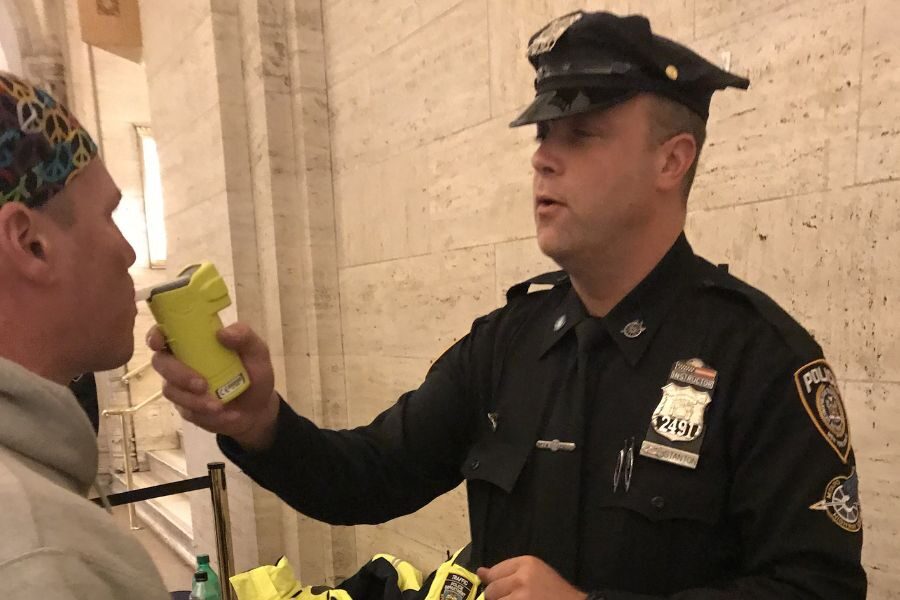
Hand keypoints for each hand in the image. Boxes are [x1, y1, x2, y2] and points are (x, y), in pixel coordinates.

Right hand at [147, 322, 279, 451]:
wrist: (258, 408)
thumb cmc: (254, 372)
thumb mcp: (257, 352)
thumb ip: (245, 337)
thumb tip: (223, 332)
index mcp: (196, 341)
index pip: (165, 332)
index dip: (155, 335)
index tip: (159, 343)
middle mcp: (182, 361)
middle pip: (161, 362)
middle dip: (178, 374)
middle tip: (202, 385)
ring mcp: (181, 386)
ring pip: (171, 390)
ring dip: (194, 400)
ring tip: (219, 406)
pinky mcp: (186, 408)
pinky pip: (186, 411)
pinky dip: (206, 414)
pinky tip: (227, 414)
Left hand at [476, 556, 586, 599]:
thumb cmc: (555, 592)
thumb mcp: (535, 574)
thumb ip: (508, 572)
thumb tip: (480, 572)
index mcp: (526, 563)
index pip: (494, 572)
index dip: (495, 583)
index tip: (501, 590)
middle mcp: (522, 578)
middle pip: (492, 590)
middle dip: (498, 598)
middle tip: (515, 599)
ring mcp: (521, 597)